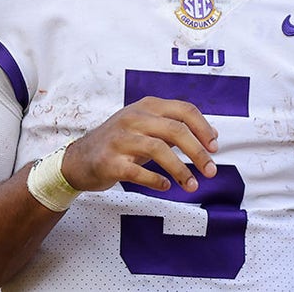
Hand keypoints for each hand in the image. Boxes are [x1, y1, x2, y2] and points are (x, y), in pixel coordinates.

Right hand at [61, 96, 218, 192]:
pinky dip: (155, 180)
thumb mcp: (146, 127)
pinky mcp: (109, 161)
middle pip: (175, 129)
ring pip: (158, 148)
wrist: (79, 159)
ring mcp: (120, 139)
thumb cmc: (120, 143)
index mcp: (147, 107)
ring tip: (192, 185)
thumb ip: (174, 128)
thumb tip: (211, 137)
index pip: (184, 110)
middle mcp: (133, 118)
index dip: (203, 128)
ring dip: (180, 169)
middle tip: (211, 171)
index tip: (215, 148)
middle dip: (197, 152)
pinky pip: (136, 171)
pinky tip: (166, 186)